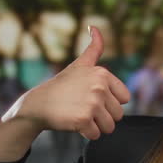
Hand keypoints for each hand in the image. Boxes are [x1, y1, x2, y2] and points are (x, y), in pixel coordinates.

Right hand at [6, 26, 130, 139]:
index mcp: (103, 74)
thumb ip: (93, 48)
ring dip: (96, 126)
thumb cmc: (61, 86)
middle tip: (84, 108)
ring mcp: (92, 103)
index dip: (110, 102)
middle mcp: (99, 86)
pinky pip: (96, 135)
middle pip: (118, 115)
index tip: (92, 97)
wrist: (38, 104)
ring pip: (110, 127)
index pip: (125, 99)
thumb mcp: (79, 65)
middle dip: (103, 116)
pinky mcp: (84, 119)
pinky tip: (74, 123)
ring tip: (80, 115)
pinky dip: (86, 134)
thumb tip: (94, 27)